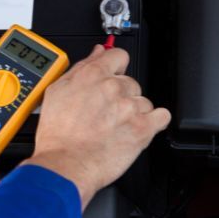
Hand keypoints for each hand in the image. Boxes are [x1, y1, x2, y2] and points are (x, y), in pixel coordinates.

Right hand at [21, 46, 169, 208]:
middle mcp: (113, 87)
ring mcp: (130, 107)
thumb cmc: (58, 134)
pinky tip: (139, 128)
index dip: (116, 66)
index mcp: (92, 75)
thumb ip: (80, 68)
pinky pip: (161, 117)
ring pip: (143, 101)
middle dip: (121, 95)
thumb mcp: (57, 91)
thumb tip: (96, 53)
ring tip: (116, 126)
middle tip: (107, 111)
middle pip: (131, 82)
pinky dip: (153, 122)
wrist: (65, 164)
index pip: (118, 55)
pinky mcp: (143, 128)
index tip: (114, 74)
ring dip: (134, 111)